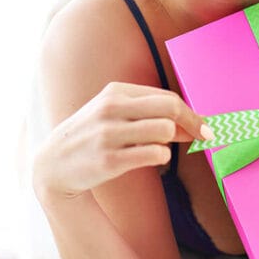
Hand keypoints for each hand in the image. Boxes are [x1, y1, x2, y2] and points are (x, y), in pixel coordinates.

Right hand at [32, 82, 213, 204]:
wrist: (53, 166)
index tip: (205, 126)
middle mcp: (111, 108)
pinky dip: (161, 156)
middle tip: (205, 137)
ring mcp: (108, 134)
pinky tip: (153, 158)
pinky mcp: (109, 160)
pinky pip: (153, 154)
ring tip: (161, 148)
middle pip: (170, 108)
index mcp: (115, 91)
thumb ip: (150, 114)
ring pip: (164, 130)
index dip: (190, 112)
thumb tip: (194, 123)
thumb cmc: (92, 136)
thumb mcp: (113, 114)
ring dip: (171, 142)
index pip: (166, 97)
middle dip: (193, 123)